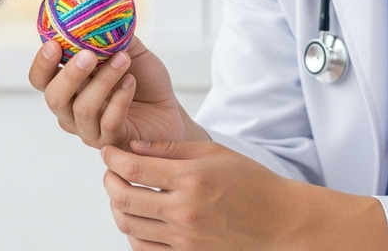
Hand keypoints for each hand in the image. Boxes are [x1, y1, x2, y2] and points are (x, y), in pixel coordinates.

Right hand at [29, 36, 205, 149]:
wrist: (169, 110)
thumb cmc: (144, 81)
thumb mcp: (129, 50)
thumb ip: (111, 35)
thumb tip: (100, 10)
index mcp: (69, 86)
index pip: (41, 79)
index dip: (42, 63)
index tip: (53, 43)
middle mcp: (72, 110)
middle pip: (54, 97)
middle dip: (69, 74)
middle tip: (88, 54)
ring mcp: (90, 129)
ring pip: (83, 109)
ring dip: (104, 80)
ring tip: (124, 60)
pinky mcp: (112, 141)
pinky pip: (109, 122)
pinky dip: (120, 99)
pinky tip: (131, 82)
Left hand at [101, 140, 305, 250]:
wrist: (279, 221)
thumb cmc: (250, 182)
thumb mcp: (213, 152)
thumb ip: (170, 149)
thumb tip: (134, 147)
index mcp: (190, 179)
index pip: (133, 168)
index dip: (112, 158)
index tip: (108, 151)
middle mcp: (184, 211)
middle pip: (123, 198)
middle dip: (109, 180)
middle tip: (111, 170)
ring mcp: (184, 239)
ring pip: (129, 226)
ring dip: (117, 206)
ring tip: (121, 191)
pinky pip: (144, 249)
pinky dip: (132, 233)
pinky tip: (137, 217)